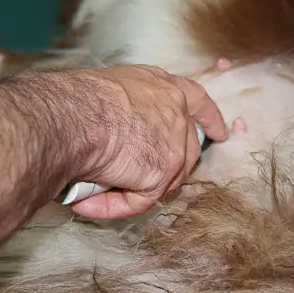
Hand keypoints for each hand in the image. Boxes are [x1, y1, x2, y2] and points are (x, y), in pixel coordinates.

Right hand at [68, 65, 227, 218]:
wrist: (72, 116)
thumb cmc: (76, 101)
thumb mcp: (112, 92)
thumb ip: (128, 112)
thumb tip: (115, 137)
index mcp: (163, 87)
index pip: (197, 101)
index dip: (210, 118)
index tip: (221, 132)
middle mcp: (176, 112)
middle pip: (187, 149)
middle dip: (169, 169)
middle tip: (140, 180)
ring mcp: (174, 144)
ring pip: (166, 180)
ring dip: (134, 189)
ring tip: (97, 188)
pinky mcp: (162, 172)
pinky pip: (140, 200)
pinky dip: (113, 205)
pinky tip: (88, 202)